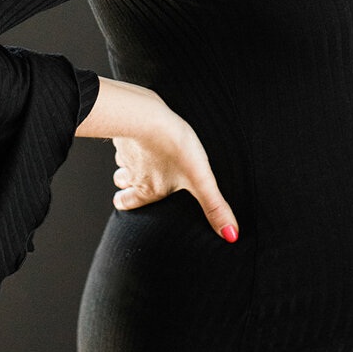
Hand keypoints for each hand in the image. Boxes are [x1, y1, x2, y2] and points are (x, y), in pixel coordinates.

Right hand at [112, 111, 238, 241]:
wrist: (147, 116)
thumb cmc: (174, 147)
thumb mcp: (200, 179)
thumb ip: (214, 206)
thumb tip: (231, 235)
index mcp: (147, 189)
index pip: (126, 203)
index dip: (126, 202)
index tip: (125, 200)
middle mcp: (132, 173)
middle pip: (120, 181)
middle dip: (125, 182)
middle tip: (131, 180)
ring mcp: (125, 151)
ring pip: (121, 160)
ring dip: (128, 159)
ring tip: (140, 155)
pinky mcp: (124, 128)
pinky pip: (123, 137)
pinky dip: (129, 138)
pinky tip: (140, 132)